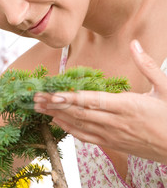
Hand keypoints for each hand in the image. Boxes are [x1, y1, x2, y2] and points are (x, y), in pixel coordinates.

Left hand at [33, 40, 166, 163]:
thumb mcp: (166, 88)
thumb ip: (147, 65)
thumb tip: (134, 43)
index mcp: (128, 106)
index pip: (93, 101)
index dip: (71, 98)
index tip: (53, 93)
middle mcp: (116, 122)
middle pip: (80, 113)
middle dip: (55, 105)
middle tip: (34, 98)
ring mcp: (113, 136)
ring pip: (80, 126)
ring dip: (57, 116)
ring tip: (38, 108)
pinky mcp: (113, 144)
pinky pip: (87, 138)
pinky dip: (70, 130)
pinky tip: (57, 122)